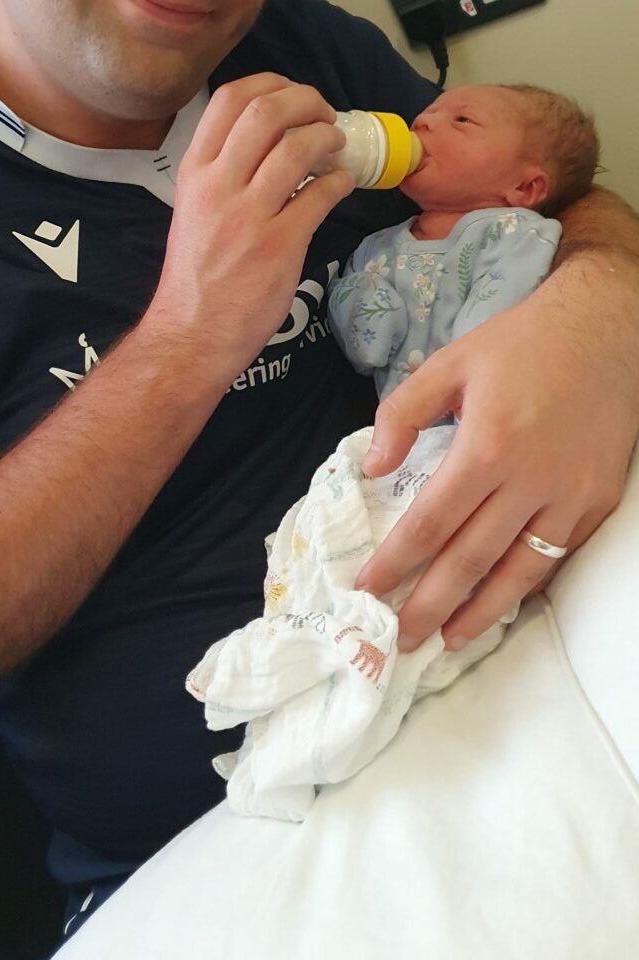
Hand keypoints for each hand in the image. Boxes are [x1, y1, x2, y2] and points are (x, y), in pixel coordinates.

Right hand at [149, 74, 352, 386]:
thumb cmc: (198, 271)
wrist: (192, 332)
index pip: (230, 98)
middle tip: (325, 115)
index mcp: (195, 171)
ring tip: (337, 146)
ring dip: (328, 137)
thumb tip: (273, 135)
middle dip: (307, 101)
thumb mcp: (195, 206)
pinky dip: (339, 181)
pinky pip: (320, 195)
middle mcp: (217, 185)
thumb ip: (225, 169)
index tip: (294, 95)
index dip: (272, 83)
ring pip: (297, 147)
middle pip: (267, 110)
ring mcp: (248, 215)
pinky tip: (341, 184)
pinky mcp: (279, 245)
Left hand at [356, 280, 636, 650]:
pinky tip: (500, 601)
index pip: (430, 523)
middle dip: (429, 604)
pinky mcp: (596, 501)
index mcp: (486, 446)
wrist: (604, 330)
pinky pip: (557, 556)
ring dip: (480, 612)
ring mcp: (569, 496)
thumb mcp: (450, 362)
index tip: (367, 591)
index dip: (396, 563)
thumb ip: (402, 414)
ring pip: (519, 571)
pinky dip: (525, 586)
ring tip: (447, 639)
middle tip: (398, 638)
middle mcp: (529, 480)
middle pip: (470, 560)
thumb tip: (371, 467)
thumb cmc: (521, 344)